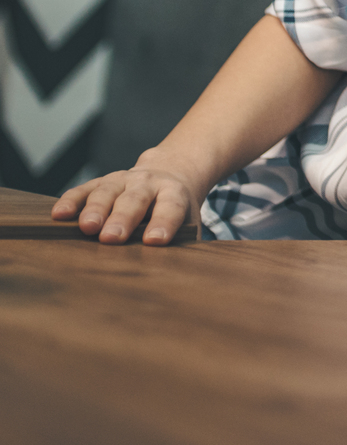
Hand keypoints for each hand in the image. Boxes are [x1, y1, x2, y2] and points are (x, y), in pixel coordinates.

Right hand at [50, 147, 208, 244]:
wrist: (170, 172)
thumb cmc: (176, 209)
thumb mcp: (188, 220)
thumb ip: (184, 241)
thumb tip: (180, 272)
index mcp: (174, 193)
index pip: (171, 208)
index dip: (163, 224)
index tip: (155, 241)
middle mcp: (148, 183)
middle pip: (135, 200)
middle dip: (123, 219)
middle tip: (112, 238)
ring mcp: (122, 180)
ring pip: (107, 192)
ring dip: (96, 210)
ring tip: (87, 228)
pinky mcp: (100, 182)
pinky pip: (82, 189)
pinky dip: (70, 201)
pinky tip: (59, 215)